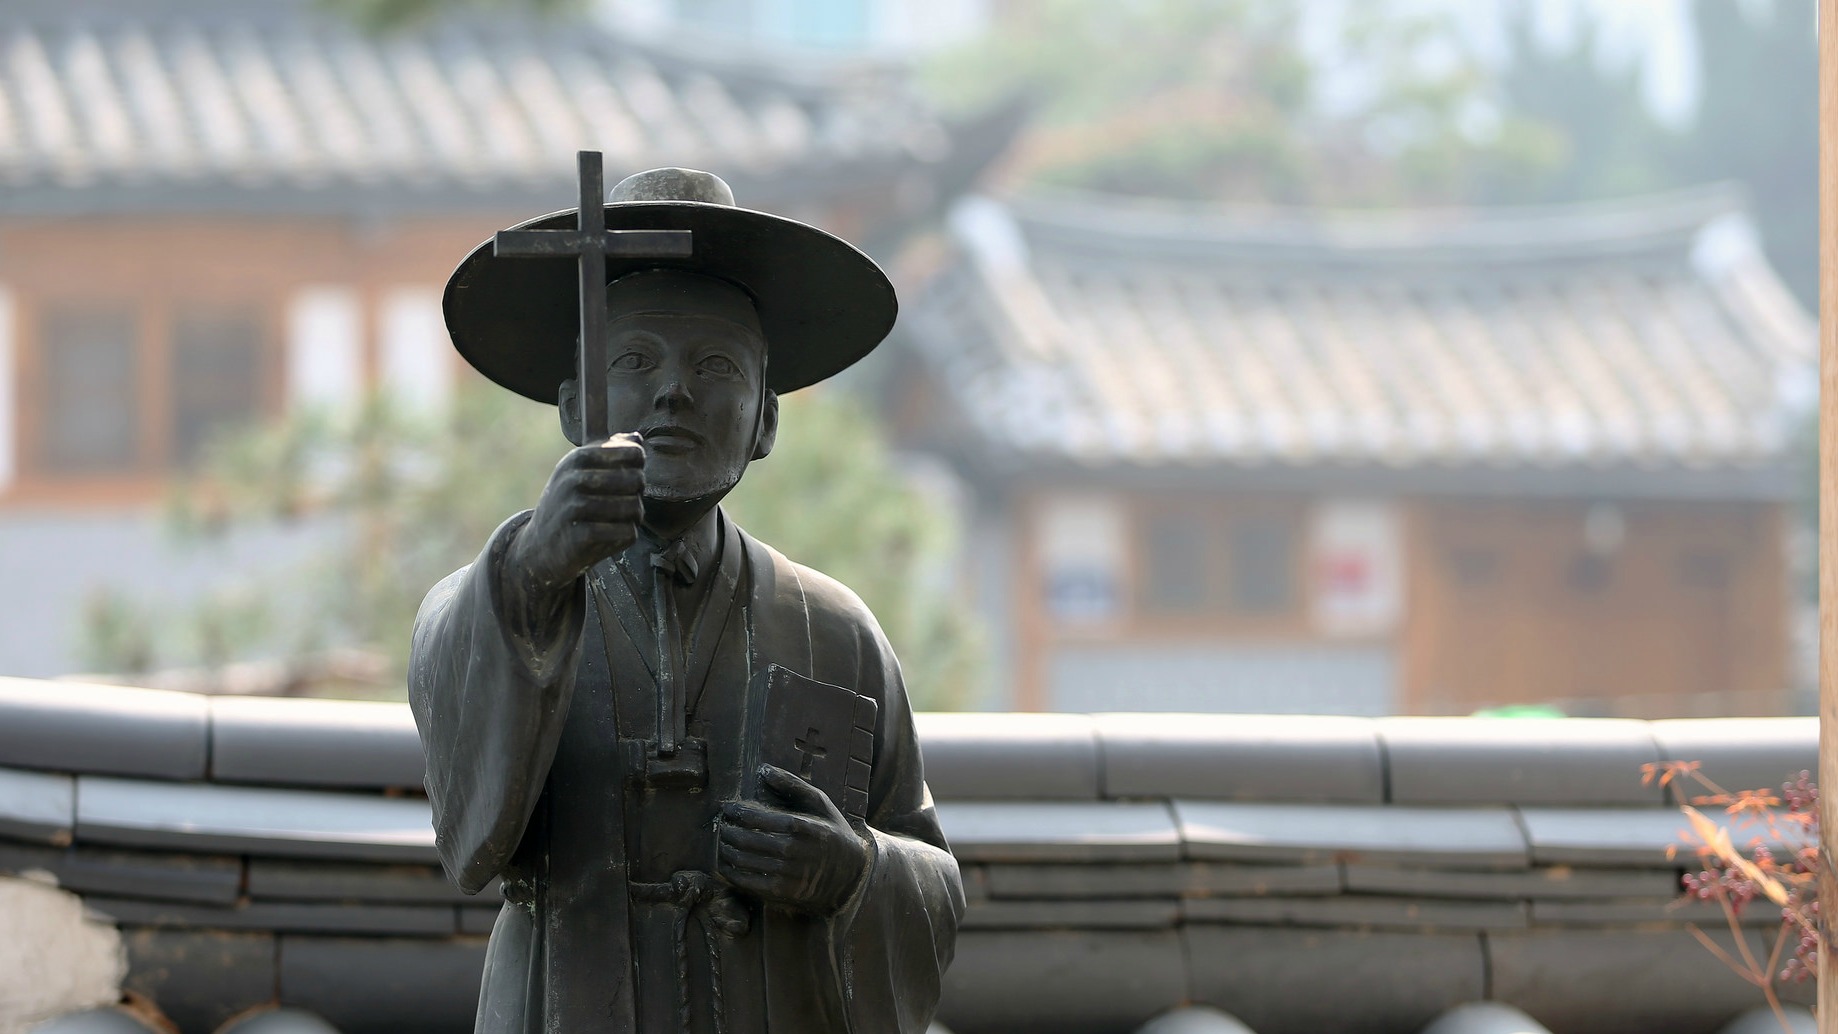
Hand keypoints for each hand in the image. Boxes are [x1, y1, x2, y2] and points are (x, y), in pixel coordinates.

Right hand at [505, 433, 645, 594]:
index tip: (626, 476)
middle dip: (637, 494)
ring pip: (635, 508)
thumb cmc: (569, 503)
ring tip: (617, 520)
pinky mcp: (580, 536)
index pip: (634, 452)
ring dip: (632, 518)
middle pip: (637, 480)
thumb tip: (637, 437)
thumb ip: (609, 450)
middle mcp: (573, 479)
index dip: (638, 467)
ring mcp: (574, 508)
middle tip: (621, 502)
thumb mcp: (580, 470)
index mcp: (577, 457)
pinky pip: (627, 532)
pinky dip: (625, 536)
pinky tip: (610, 535)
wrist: (540, 545)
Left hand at [718, 765, 868, 915]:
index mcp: (800, 826)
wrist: (849, 874)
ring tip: (722, 842)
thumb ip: (793, 785)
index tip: (728, 808)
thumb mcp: (820, 803)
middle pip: (745, 839)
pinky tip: (727, 864)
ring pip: (742, 860)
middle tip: (722, 825)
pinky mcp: (780, 891)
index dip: (737, 812)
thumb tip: (764, 770)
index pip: (756, 817)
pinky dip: (731, 872)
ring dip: (726, 850)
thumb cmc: (831, 832)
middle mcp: (791, 850)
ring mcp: (785, 873)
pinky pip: (747, 882)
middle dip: (728, 830)